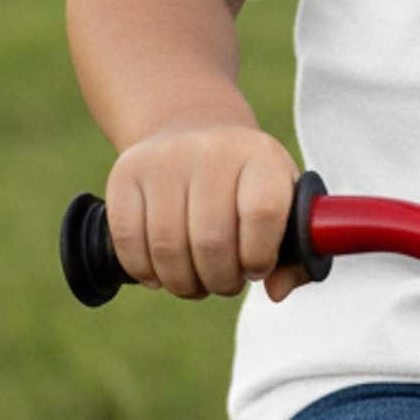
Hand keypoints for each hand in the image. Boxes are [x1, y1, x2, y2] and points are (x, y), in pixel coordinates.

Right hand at [104, 118, 307, 302]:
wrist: (192, 129)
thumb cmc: (244, 180)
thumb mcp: (282, 198)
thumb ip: (294, 248)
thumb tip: (277, 290)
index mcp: (260, 156)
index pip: (263, 213)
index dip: (260, 256)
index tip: (257, 268)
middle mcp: (211, 151)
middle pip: (211, 240)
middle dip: (220, 280)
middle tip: (224, 283)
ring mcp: (164, 160)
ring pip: (167, 248)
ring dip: (183, 283)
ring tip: (196, 282)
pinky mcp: (125, 174)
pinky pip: (128, 242)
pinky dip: (146, 272)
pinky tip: (162, 273)